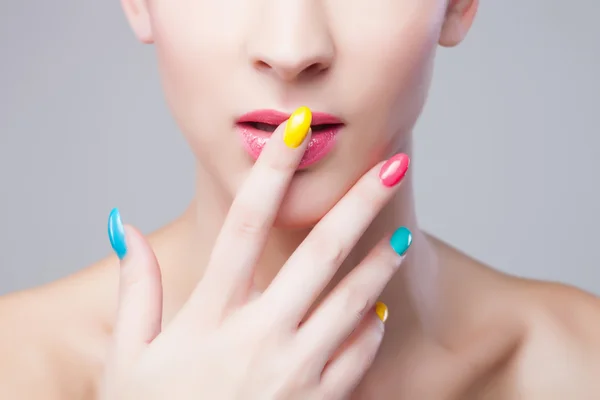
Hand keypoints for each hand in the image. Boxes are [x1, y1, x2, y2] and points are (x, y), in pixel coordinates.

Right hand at [100, 107, 411, 399]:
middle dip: (359, 203)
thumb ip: (136, 290)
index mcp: (212, 315)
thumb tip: (124, 227)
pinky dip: (368, 332)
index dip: (273, 171)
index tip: (298, 130)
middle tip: (392, 166)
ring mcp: (296, 371)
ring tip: (402, 238)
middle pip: (319, 253)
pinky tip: (375, 314)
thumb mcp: (129, 357)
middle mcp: (261, 336)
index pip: (246, 223)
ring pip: (352, 304)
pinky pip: (356, 359)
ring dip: (379, 265)